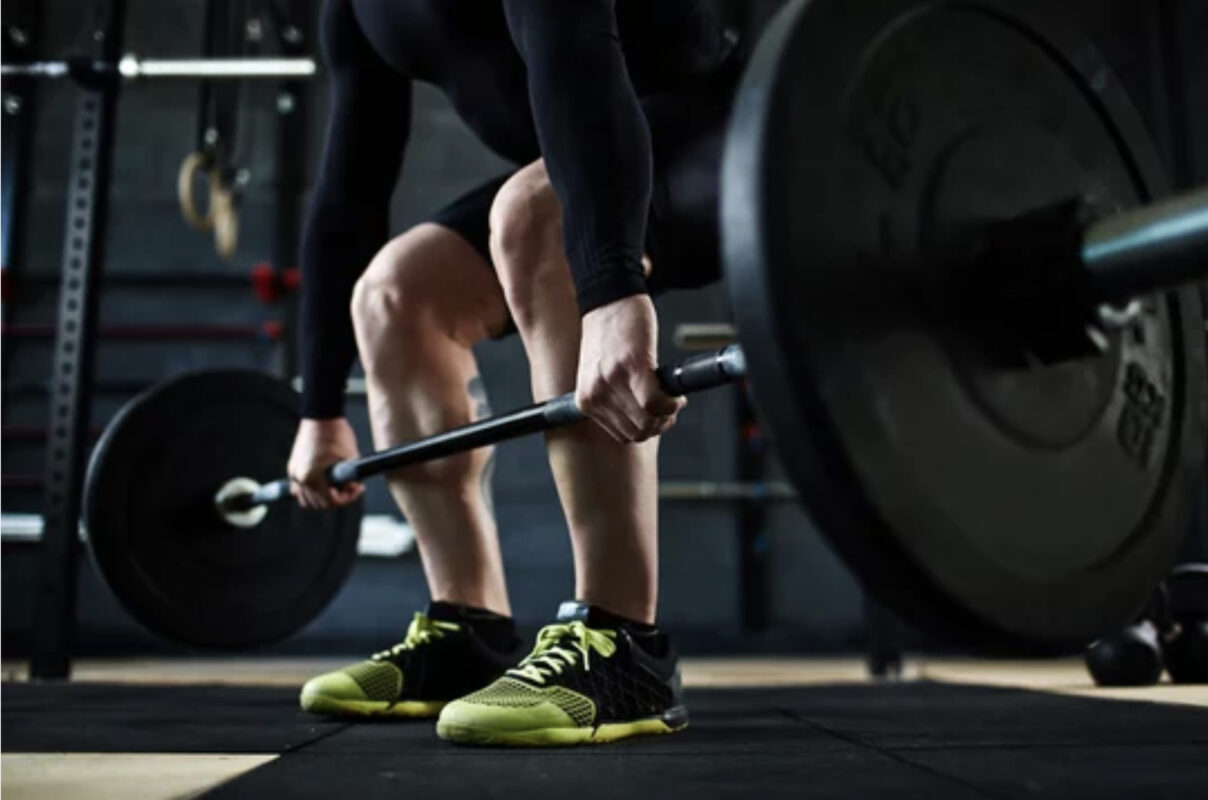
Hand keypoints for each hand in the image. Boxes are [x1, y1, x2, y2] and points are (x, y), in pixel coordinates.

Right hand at [287, 418, 365, 508]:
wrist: (321, 414)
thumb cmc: (336, 433)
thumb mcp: (350, 459)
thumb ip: (350, 479)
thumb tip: (351, 489)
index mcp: (312, 477)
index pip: (330, 502)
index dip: (347, 498)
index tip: (357, 489)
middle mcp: (299, 478)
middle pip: (317, 503)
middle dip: (336, 498)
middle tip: (351, 488)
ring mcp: (294, 472)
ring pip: (306, 499)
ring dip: (323, 497)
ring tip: (338, 486)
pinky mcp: (293, 466)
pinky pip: (300, 487)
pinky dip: (312, 490)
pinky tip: (326, 481)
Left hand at [575, 294, 685, 442]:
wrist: (609, 298)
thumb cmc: (610, 332)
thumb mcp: (601, 374)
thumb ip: (614, 398)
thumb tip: (644, 420)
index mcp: (585, 400)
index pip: (622, 435)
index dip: (646, 428)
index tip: (658, 416)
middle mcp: (596, 394)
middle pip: (637, 433)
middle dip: (660, 423)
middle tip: (670, 406)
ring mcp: (612, 382)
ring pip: (648, 421)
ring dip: (668, 413)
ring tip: (673, 398)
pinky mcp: (632, 366)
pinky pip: (656, 403)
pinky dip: (671, 403)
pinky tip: (675, 394)